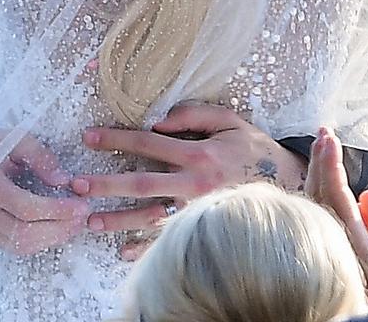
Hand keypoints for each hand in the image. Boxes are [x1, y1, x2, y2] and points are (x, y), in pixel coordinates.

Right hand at [0, 131, 89, 255]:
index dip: (57, 211)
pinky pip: (15, 247)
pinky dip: (39, 242)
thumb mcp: (12, 140)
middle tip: (82, 217)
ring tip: (73, 224)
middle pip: (25, 233)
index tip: (81, 205)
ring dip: (52, 238)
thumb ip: (39, 156)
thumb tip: (62, 181)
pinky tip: (55, 229)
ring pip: (21, 245)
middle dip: (60, 228)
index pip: (26, 208)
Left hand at [74, 102, 307, 260]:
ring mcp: (199, 211)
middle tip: (76, 185)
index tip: (88, 137)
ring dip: (118, 220)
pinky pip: (172, 241)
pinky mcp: (206, 228)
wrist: (291, 185)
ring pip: (151, 217)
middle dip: (107, 184)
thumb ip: (193, 115)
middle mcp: (195, 185)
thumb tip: (158, 119)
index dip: (116, 139)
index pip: (148, 143)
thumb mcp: (230, 121)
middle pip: (142, 184)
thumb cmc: (255, 149)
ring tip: (90, 221)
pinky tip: (122, 251)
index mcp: (199, 154)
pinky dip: (146, 248)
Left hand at [305, 127, 367, 269]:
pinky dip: (314, 190)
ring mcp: (319, 242)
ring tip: (320, 150)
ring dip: (316, 171)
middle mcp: (329, 235)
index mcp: (348, 237)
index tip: (329, 137)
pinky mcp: (313, 251)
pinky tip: (317, 187)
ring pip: (311, 198)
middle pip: (319, 188)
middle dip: (321, 158)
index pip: (334, 190)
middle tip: (323, 131)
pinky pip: (309, 210)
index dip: (331, 163)